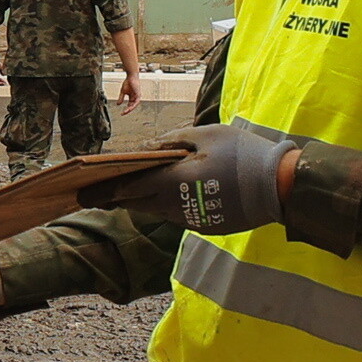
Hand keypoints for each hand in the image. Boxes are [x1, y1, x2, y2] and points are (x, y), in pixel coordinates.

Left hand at [81, 119, 287, 234]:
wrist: (280, 186)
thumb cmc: (242, 153)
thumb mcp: (205, 135)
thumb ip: (172, 142)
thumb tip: (147, 148)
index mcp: (171, 181)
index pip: (125, 190)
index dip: (102, 190)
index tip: (81, 192)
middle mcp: (175, 206)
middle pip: (136, 204)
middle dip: (116, 198)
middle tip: (95, 194)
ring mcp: (190, 219)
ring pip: (155, 210)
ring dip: (142, 201)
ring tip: (125, 192)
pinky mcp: (204, 226)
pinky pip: (176, 215)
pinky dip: (166, 205)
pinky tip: (164, 196)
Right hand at [118, 68, 144, 110]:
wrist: (131, 77)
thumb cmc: (128, 82)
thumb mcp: (123, 92)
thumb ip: (121, 98)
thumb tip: (118, 104)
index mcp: (132, 97)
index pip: (129, 105)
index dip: (126, 109)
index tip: (121, 113)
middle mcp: (135, 97)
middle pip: (132, 106)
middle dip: (127, 110)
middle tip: (123, 114)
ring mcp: (137, 96)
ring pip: (134, 105)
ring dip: (130, 109)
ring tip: (126, 111)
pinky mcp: (138, 94)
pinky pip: (136, 101)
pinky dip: (133, 105)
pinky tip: (130, 107)